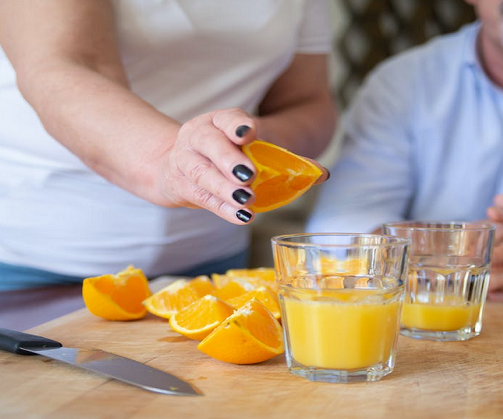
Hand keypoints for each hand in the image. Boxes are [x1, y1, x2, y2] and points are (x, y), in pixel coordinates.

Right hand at [148, 108, 327, 224]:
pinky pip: (201, 197)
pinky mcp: (180, 185)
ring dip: (224, 189)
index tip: (248, 133)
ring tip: (247, 200)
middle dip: (228, 160)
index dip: (237, 125)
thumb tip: (322, 174)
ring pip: (201, 173)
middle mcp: (197, 135)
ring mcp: (185, 160)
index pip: (227, 118)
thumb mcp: (256, 148)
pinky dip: (222, 209)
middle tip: (248, 176)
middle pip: (209, 144)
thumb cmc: (230, 154)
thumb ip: (288, 159)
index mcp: (218, 121)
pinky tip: (242, 216)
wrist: (186, 163)